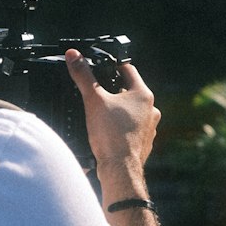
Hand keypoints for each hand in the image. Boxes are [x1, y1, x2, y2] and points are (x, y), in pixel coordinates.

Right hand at [64, 49, 160, 181]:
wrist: (120, 170)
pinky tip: (108, 133)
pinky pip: (132, 129)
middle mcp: (151, 110)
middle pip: (130, 91)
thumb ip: (83, 76)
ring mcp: (150, 127)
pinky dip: (121, 128)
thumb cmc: (111, 135)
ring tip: (102, 115)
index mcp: (143, 94)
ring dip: (119, 111)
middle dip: (114, 91)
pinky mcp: (144, 142)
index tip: (104, 67)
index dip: (114, 66)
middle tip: (98, 93)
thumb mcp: (93, 100)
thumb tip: (74, 56)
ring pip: (132, 111)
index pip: (128, 70)